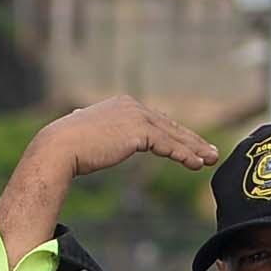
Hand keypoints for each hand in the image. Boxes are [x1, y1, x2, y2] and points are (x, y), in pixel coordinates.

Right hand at [0, 96, 220, 259]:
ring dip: (195, 149)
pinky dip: (184, 155)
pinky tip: (197, 165)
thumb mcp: (88, 135)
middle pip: (169, 125)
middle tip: (210, 151)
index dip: (175, 135)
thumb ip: (98, 132)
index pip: (155, 121)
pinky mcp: (138, 131)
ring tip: (211, 159)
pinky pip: (168, 145)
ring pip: (173, 135)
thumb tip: (91, 133)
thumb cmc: (68, 146)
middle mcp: (132, 106)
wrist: (59, 148)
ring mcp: (136, 116)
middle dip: (192, 140)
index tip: (190, 146)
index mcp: (122, 105)